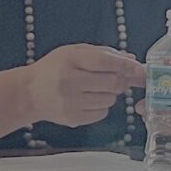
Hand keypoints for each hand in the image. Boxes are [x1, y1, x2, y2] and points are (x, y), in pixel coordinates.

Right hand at [24, 43, 147, 128]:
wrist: (30, 92)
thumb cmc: (54, 68)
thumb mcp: (73, 52)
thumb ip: (103, 53)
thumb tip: (131, 59)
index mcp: (70, 60)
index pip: (105, 62)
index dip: (127, 66)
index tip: (141, 70)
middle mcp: (69, 81)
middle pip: (113, 83)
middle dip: (121, 81)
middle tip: (117, 78)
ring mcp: (70, 102)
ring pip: (110, 100)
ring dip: (111, 94)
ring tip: (96, 88)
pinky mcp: (72, 119)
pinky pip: (102, 113)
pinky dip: (102, 106)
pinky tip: (88, 99)